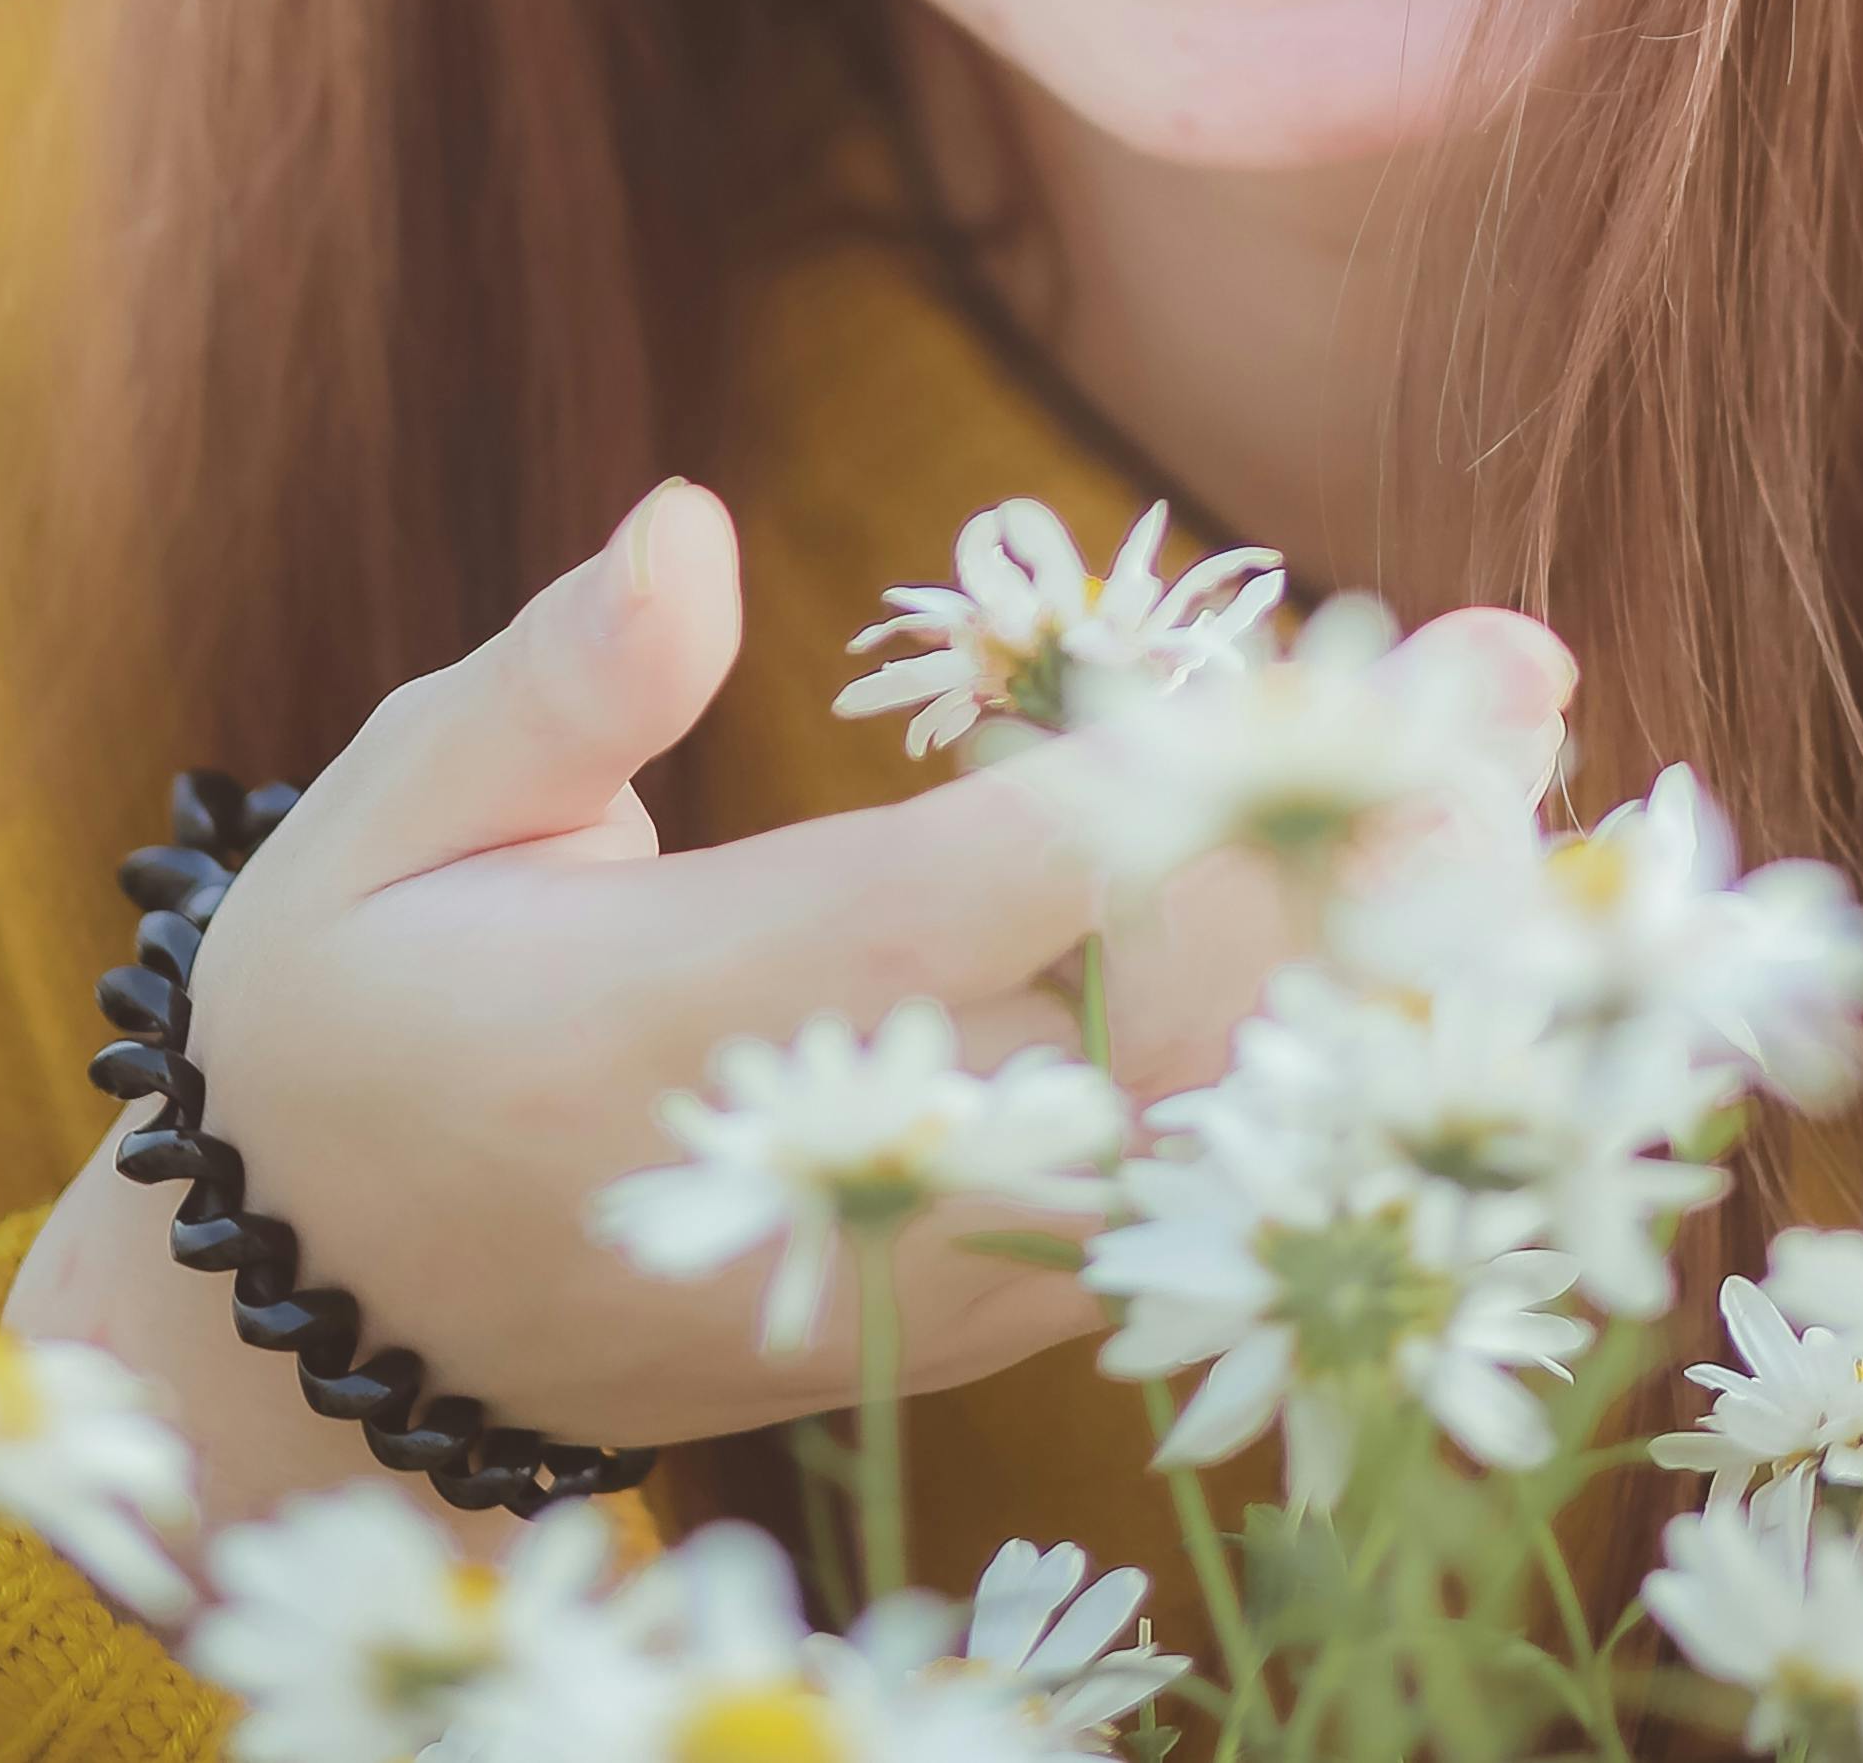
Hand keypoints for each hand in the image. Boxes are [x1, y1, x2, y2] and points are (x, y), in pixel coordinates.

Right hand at [7, 480, 1570, 1537]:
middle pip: (1142, 1031)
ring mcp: (925, 1269)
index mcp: (665, 1034)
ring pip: (1213, 1130)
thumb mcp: (380, 822)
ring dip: (1394, 947)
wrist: (331, 1336)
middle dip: (1348, 854)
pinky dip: (1349, 1044)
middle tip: (1505, 670)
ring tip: (1531, 749)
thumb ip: (546, 689)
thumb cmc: (353, 1016)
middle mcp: (828, 1178)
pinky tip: (1463, 900)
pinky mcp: (988, 1308)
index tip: (1294, 690)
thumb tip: (693, 526)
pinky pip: (1204, 1191)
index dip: (1124, 819)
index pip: (936, 922)